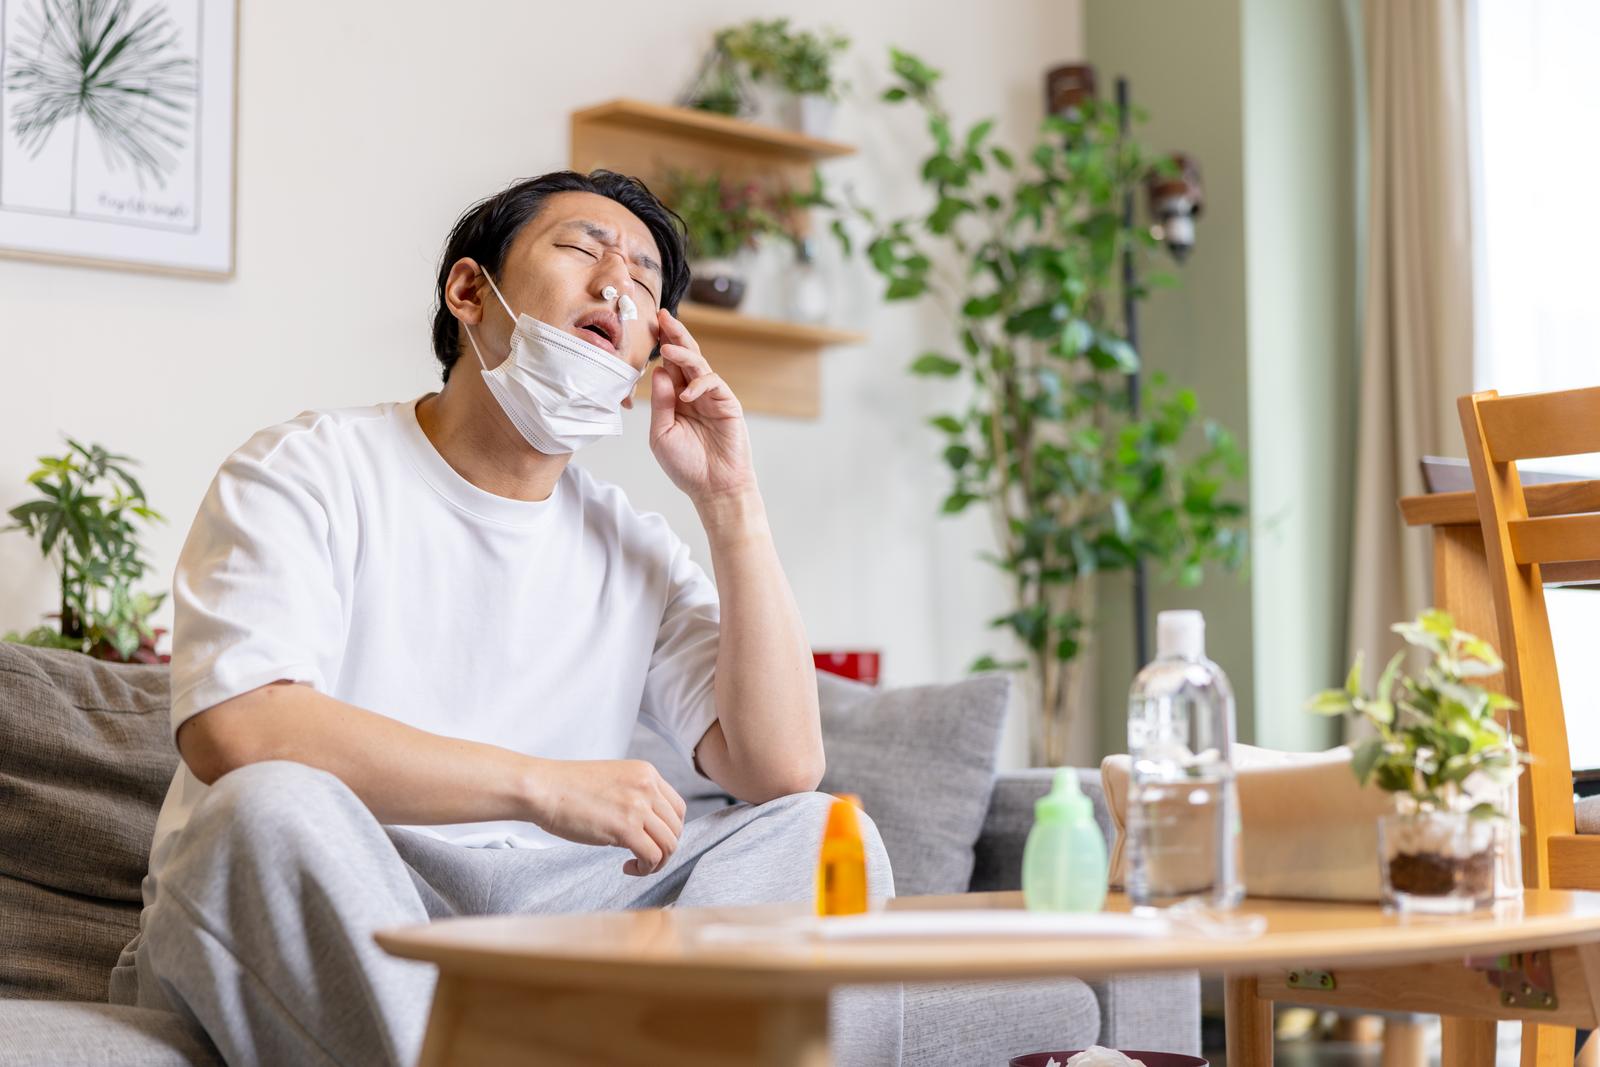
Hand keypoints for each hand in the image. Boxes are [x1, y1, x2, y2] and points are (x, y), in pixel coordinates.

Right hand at [523, 757, 686, 875]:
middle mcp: (647, 786)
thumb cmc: (568, 788)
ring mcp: (638, 806)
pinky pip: (652, 856)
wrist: (543, 788)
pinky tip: (628, 867)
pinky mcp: (625, 828)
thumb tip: (648, 824)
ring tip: (637, 865)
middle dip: (664, 848)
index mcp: (646, 773)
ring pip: (669, 844)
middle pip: (676, 828)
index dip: (669, 830)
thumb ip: (635, 795)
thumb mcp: (613, 780)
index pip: (677, 808)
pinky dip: (645, 869)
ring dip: (656, 862)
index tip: (652, 841)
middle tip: (644, 857)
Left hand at [649, 308, 755, 504]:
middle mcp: (694, 393)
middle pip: (685, 355)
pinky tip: (686, 394)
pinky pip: (712, 383)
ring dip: (683, 352)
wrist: (713, 488)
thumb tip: (659, 370)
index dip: (660, 344)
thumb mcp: (661, 434)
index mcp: (675, 398)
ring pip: (699, 363)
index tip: (649, 325)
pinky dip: (698, 384)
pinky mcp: (728, 403)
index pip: (668, 365)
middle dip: (675, 334)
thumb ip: (660, 403)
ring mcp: (712, 397)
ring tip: (667, 347)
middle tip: (663, 316)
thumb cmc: (686, 466)